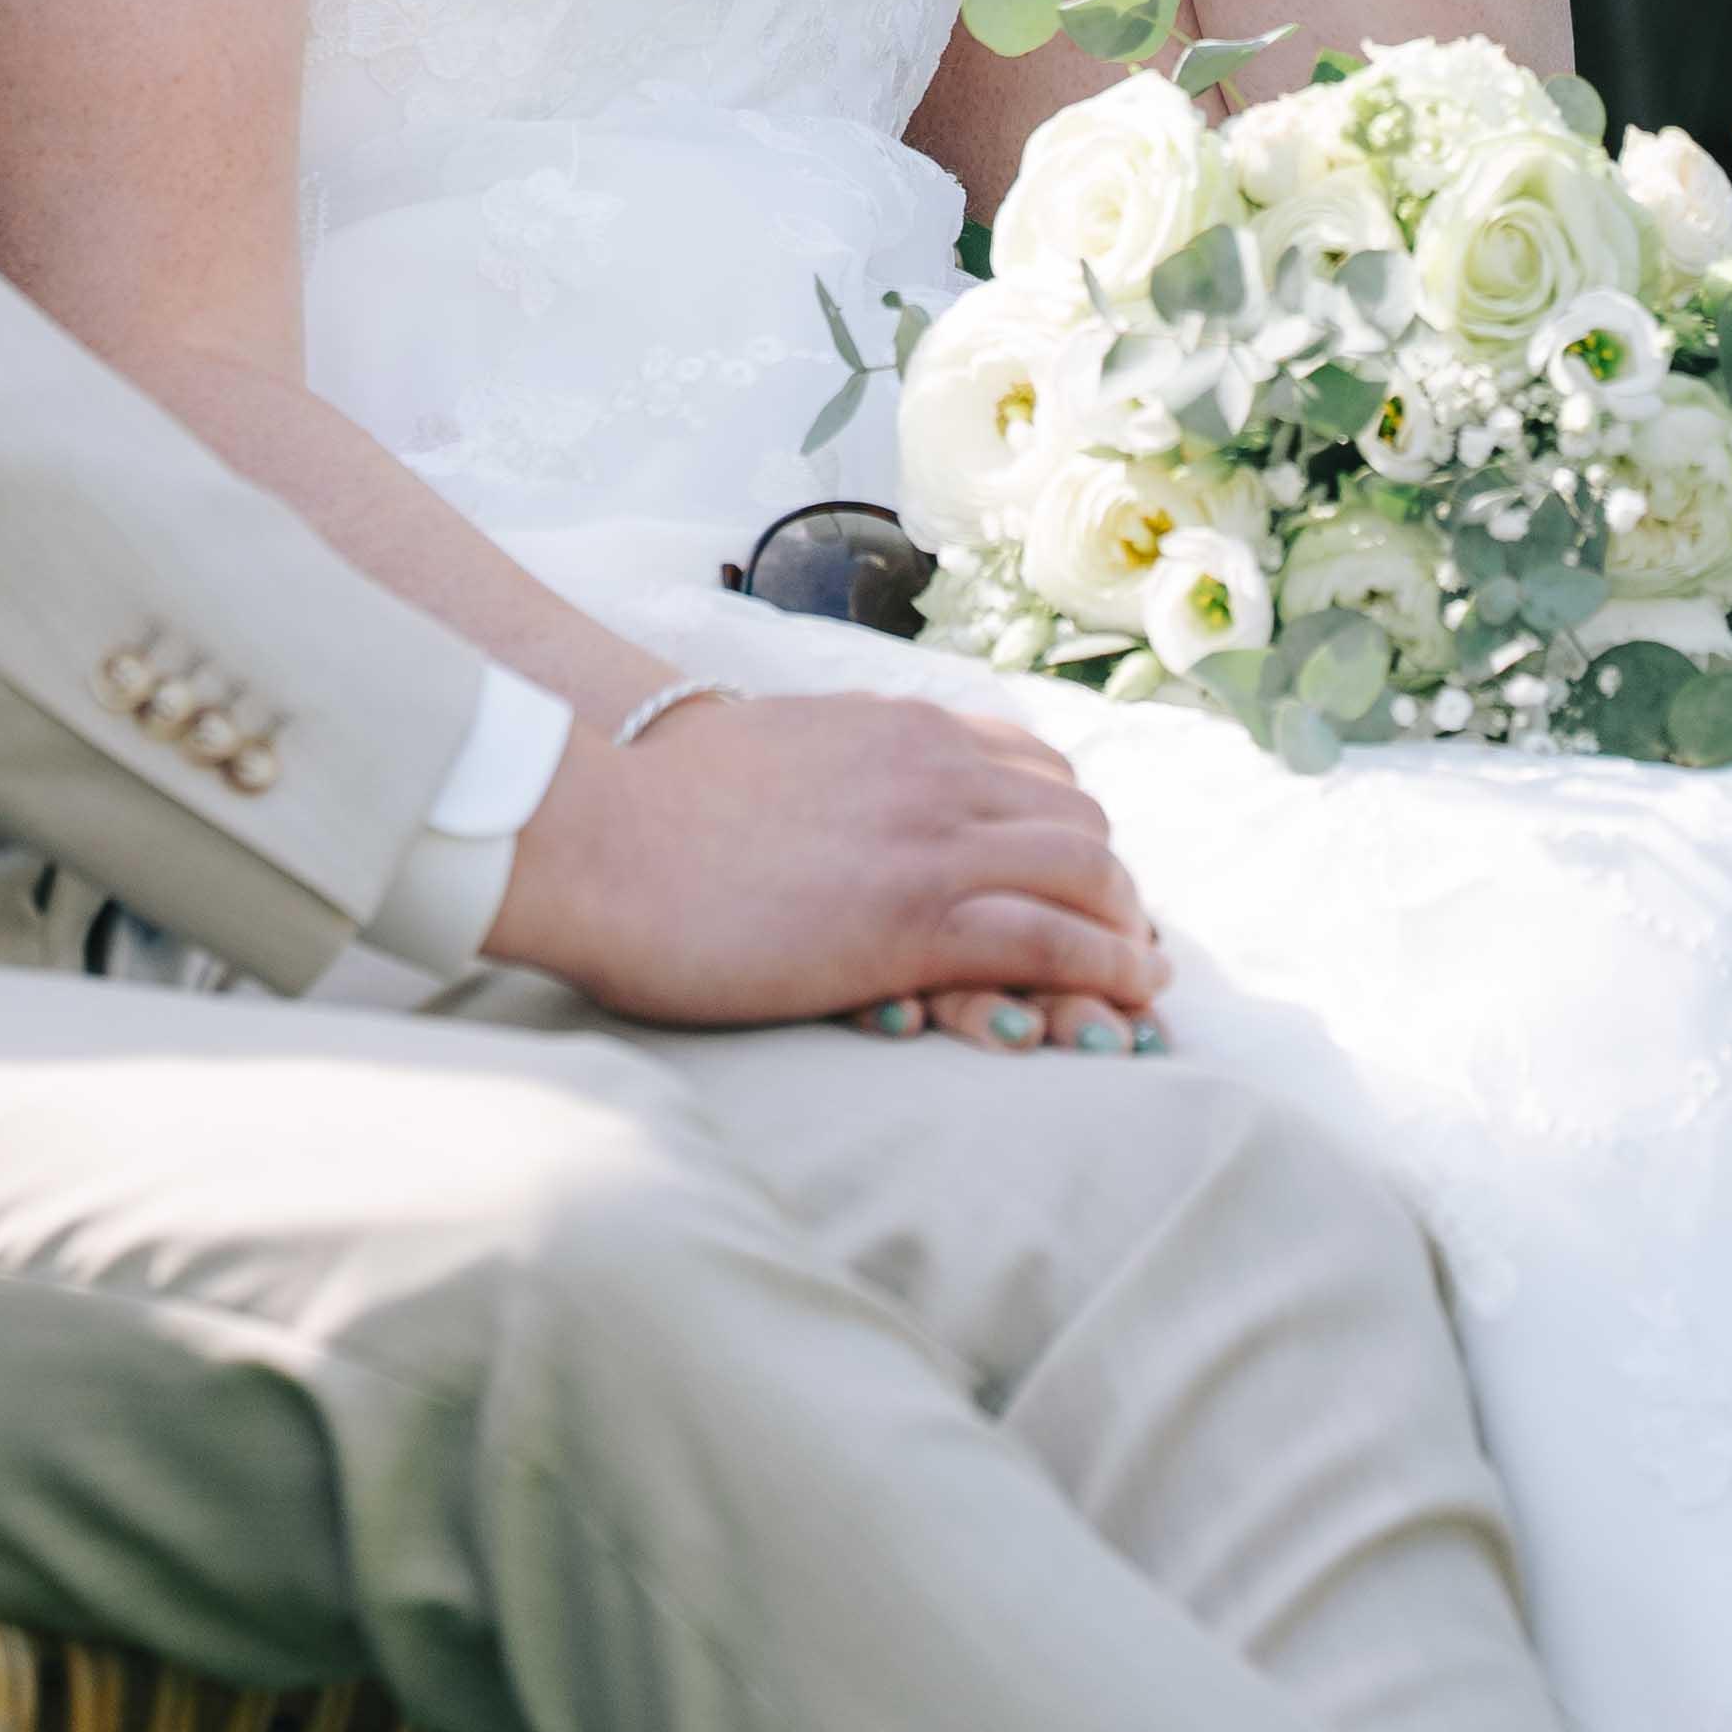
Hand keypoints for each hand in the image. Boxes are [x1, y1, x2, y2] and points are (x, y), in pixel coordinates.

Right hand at [481, 688, 1170, 1039]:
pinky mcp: (918, 918)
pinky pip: (1056, 940)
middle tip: (1111, 942)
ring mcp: (932, 841)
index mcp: (900, 730)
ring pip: (1088, 874)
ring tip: (1133, 982)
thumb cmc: (655, 811)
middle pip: (1080, 820)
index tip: (1069, 878)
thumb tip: (845, 792)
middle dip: (1108, 884)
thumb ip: (840, 768)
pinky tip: (1123, 1001)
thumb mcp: (776, 750)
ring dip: (1123, 931)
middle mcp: (934, 770)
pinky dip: (1106, 969)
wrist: (597, 835)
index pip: (1035, 767)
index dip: (1067, 829)